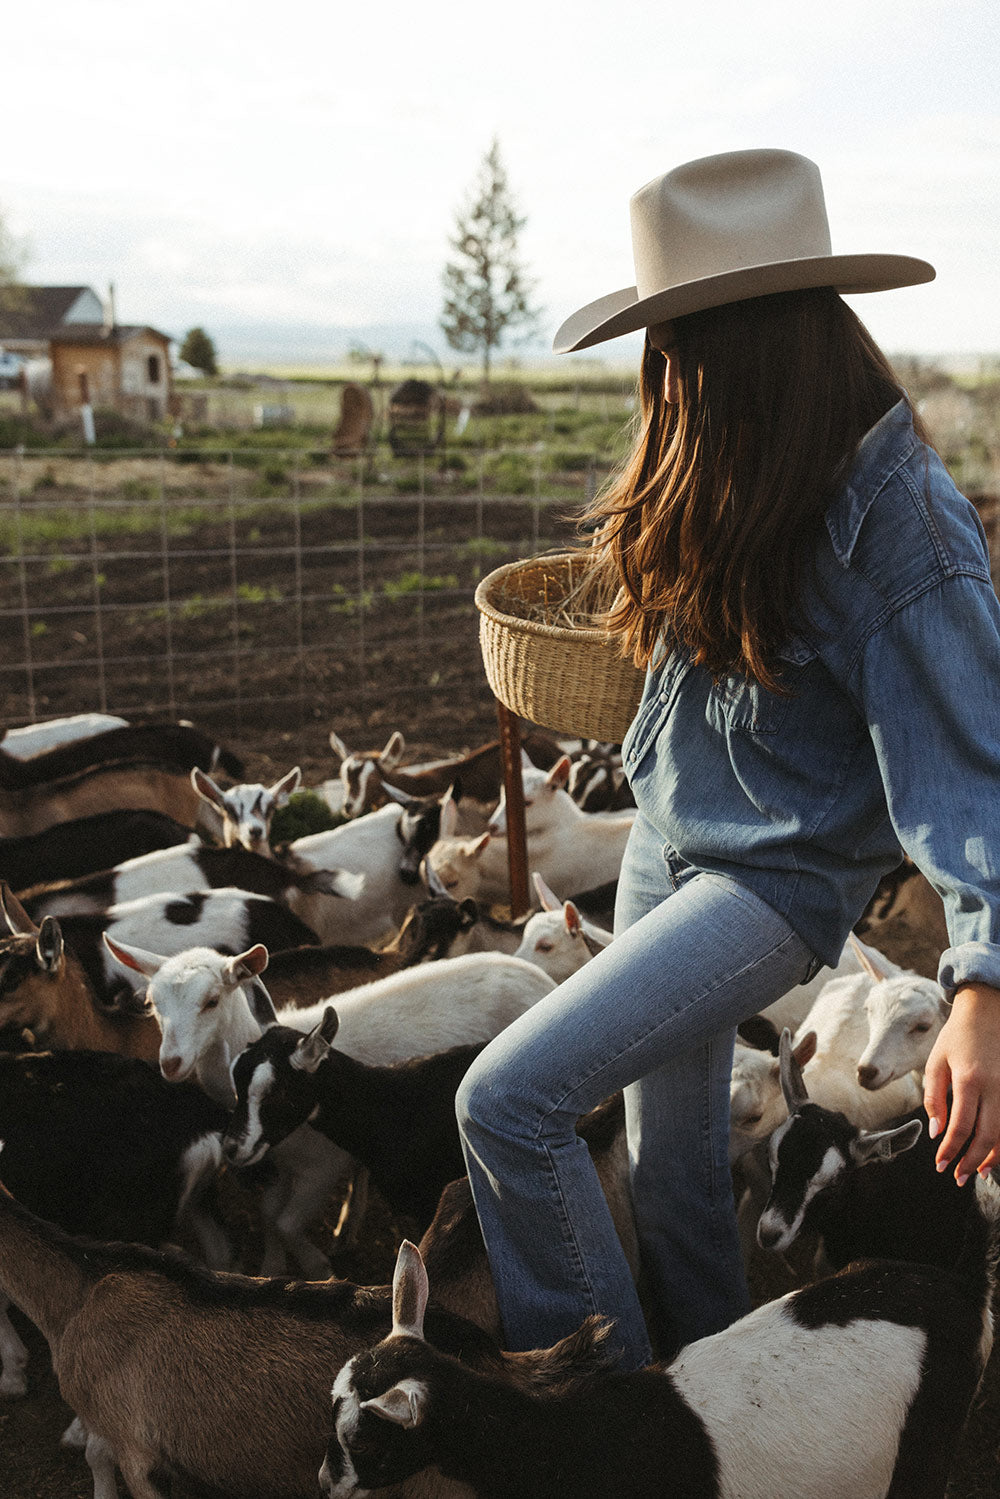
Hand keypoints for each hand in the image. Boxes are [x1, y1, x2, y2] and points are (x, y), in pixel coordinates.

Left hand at [923, 983, 999, 1183]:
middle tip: (957, 1177)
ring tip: (976, 1172)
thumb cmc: (957, 1037)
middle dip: (970, 1161)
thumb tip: (936, 1131)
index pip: (961, 1127)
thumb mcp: (937, 1061)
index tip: (940, 1165)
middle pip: (987, 1136)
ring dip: (992, 1158)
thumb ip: (934, 1097)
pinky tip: (995, 1154)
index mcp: (969, 1079)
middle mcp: (995, 1087)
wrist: (988, 1011)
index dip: (950, 1150)